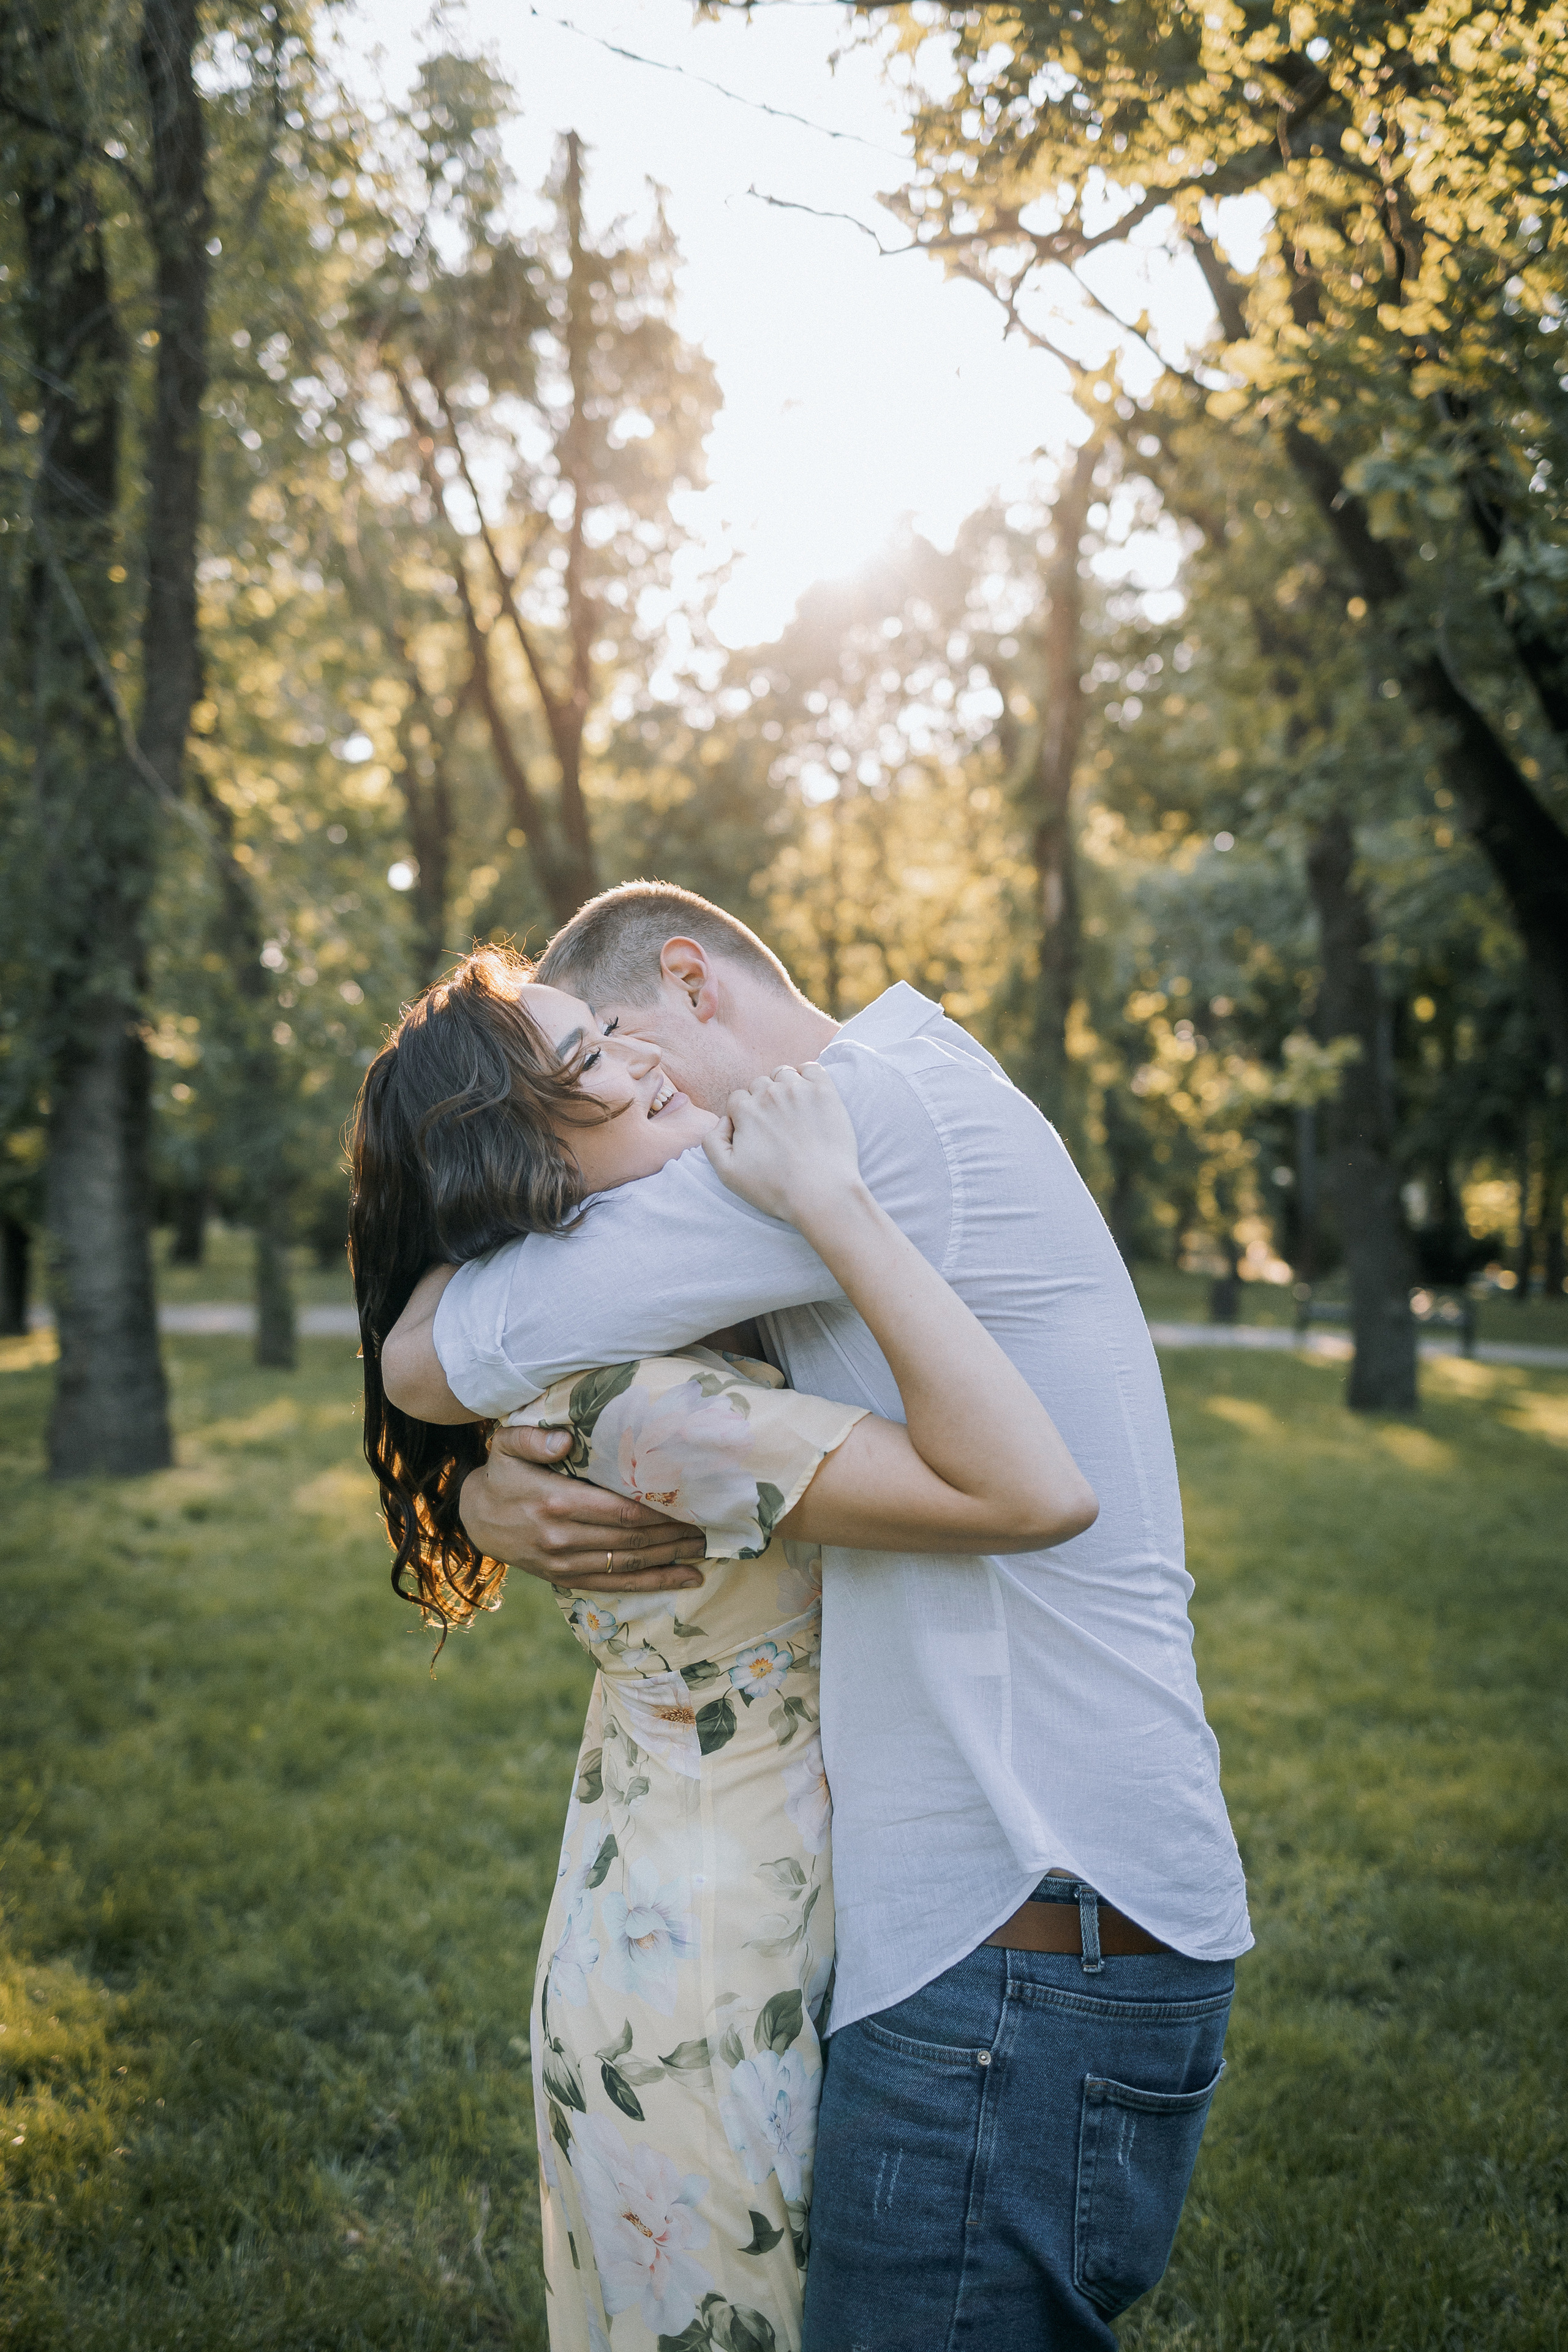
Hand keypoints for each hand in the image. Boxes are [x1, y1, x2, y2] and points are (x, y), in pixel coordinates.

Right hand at [459, 1424, 706, 1591]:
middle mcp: (562, 1537)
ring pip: (629, 1565)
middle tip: (710, 1524)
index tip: (689, 1503)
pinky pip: (616, 1585)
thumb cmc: (503, 1475)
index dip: (657, 1511)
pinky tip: (685, 1579)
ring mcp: (564, 1562)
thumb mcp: (506, 1446)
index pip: (619, 1510)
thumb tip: (566, 1438)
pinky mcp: (566, 1578)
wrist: (476, 1519)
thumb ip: (533, 1439)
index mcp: (555, 1502)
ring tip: (706, 1549)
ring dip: (671, 1559)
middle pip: (631, 1540)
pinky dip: (655, 1584)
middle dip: (673, 1533)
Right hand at [701, 1062, 862, 1230]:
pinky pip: (812, 1068)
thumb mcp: (727, 1173)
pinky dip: (808, 1075)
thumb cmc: (775, 1187)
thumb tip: (723, 1120)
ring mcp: (799, 1090)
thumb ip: (712, 1141)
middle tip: (777, 1125)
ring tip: (793, 1110)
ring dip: (784, 1086)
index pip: (738, 1099)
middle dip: (763, 1101)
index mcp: (745, 1110)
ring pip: (783, 1074)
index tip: (757, 1132)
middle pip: (760, 1084)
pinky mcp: (825, 1093)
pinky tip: (809, 1094)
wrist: (821, 1193)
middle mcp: (770, 1094)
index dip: (744, 1115)